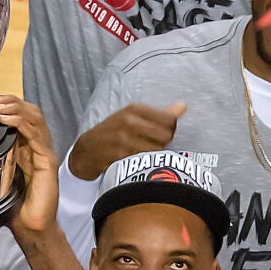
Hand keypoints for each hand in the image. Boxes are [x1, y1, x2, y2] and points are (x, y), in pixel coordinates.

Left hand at [0, 93, 59, 234]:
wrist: (31, 227)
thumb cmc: (14, 206)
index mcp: (26, 148)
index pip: (20, 116)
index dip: (6, 103)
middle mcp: (37, 147)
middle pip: (29, 112)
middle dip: (10, 101)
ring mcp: (44, 153)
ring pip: (35, 119)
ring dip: (15, 108)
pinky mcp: (47, 162)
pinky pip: (37, 136)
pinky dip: (22, 124)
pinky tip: (7, 120)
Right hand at [68, 102, 186, 179]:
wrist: (87, 150)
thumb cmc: (113, 132)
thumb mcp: (132, 117)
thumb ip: (160, 113)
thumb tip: (183, 107)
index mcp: (134, 109)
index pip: (169, 119)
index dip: (170, 130)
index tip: (161, 134)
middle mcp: (129, 121)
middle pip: (166, 135)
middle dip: (163, 143)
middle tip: (152, 145)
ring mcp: (124, 139)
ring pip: (157, 149)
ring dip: (155, 154)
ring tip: (144, 153)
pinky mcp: (120, 155)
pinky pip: (145, 160)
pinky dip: (144, 162)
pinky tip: (136, 159)